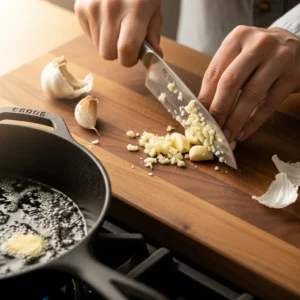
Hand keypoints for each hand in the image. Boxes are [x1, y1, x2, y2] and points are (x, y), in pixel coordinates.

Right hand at [74, 0, 162, 66]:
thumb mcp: (154, 9)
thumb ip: (153, 34)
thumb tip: (155, 56)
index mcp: (135, 9)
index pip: (126, 48)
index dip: (129, 59)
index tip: (133, 57)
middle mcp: (111, 8)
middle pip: (108, 54)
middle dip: (117, 53)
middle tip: (125, 41)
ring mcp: (92, 7)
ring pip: (98, 47)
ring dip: (108, 43)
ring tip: (116, 25)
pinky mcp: (80, 8)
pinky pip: (90, 36)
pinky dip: (99, 34)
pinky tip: (106, 19)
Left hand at [198, 26, 299, 141]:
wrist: (296, 46)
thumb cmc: (258, 55)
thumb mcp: (238, 56)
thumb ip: (222, 76)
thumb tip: (203, 108)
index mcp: (237, 38)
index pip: (214, 72)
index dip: (205, 98)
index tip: (199, 116)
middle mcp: (257, 45)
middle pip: (231, 82)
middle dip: (218, 110)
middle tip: (211, 129)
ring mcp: (278, 59)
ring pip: (251, 94)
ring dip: (235, 120)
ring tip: (227, 135)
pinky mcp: (292, 76)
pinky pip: (268, 104)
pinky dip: (254, 122)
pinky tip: (244, 132)